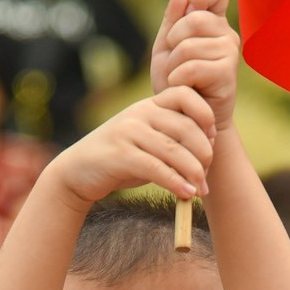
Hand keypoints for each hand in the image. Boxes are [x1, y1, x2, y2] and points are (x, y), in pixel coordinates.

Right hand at [48, 87, 215, 211]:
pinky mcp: (120, 155)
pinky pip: (157, 169)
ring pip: (174, 150)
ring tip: (201, 191)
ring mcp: (128, 132)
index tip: (212, 138)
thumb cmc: (120, 159)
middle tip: (207, 175)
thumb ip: (172, 139)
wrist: (77, 172)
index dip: (205, 115)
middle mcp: (139, 113)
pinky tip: (187, 194)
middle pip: (186, 126)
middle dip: (204, 153)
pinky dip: (176, 183)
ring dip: (194, 173)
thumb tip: (209, 150)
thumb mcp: (147, 142)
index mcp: (148, 105)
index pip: (185, 94)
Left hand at [151, 0, 238, 133]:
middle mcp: (226, 33)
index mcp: (213, 22)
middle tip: (174, 61)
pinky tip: (183, 89)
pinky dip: (178, 79)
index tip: (192, 4)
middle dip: (173, 40)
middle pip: (195, 18)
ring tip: (178, 79)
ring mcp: (229, 53)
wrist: (185, 119)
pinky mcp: (227, 73)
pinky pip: (192, 67)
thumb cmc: (176, 83)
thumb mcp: (166, 47)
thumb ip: (172, 19)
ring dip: (173, 66)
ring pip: (189, 45)